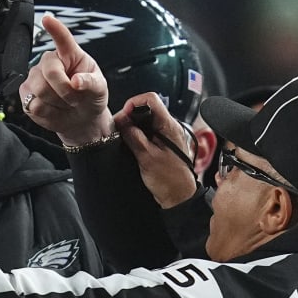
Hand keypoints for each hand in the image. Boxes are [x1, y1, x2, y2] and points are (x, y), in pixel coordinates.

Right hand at [21, 14, 109, 143]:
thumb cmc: (90, 98)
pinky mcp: (27, 94)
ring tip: (65, 103)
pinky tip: (54, 109)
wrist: (81, 119)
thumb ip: (90, 83)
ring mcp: (36, 77)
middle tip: (75, 99)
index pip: (62, 39)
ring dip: (57, 103)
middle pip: (50, 71)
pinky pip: (33, 104)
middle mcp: (50, 62)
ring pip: (40, 90)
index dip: (55, 28)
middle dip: (65, 90)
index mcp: (70, 54)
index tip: (48, 19)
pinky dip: (48, 113)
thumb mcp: (99, 89)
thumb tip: (76, 82)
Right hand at [116, 91, 198, 207]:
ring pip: (146, 120)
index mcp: (169, 126)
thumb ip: (133, 136)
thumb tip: (122, 122)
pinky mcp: (162, 144)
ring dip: (132, 126)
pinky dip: (137, 134)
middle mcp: (169, 127)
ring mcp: (166, 135)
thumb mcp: (146, 157)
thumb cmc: (169, 181)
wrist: (178, 198)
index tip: (123, 116)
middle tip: (118, 128)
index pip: (151, 99)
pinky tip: (130, 143)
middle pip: (146, 109)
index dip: (133, 103)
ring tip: (122, 136)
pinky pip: (147, 132)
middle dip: (129, 116)